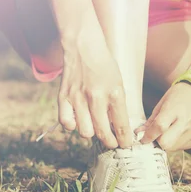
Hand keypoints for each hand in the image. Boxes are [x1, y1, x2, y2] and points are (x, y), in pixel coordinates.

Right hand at [58, 25, 131, 148]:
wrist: (83, 46)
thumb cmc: (105, 65)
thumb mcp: (119, 83)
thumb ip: (119, 104)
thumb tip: (121, 127)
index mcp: (114, 93)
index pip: (121, 125)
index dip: (125, 140)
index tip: (126, 145)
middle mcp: (96, 98)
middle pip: (103, 133)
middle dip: (111, 142)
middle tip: (113, 143)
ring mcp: (78, 98)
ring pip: (84, 132)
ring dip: (91, 133)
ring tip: (96, 127)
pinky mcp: (63, 97)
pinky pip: (66, 123)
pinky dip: (73, 125)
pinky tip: (79, 119)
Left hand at [136, 82, 190, 150]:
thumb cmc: (180, 96)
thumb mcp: (163, 103)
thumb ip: (151, 121)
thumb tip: (138, 134)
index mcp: (176, 109)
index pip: (159, 127)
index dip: (148, 136)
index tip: (143, 138)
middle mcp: (189, 120)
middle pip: (166, 143)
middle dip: (158, 141)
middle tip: (158, 135)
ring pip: (174, 147)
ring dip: (169, 142)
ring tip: (173, 130)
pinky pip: (185, 147)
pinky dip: (179, 142)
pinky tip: (182, 131)